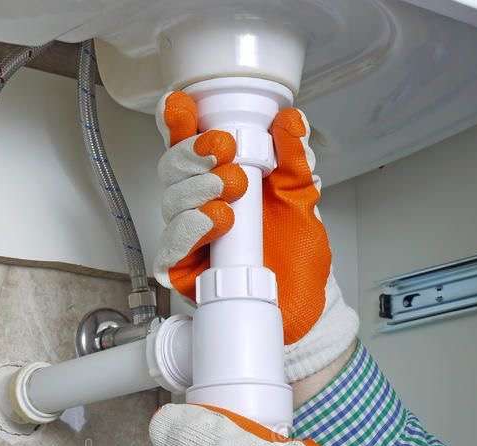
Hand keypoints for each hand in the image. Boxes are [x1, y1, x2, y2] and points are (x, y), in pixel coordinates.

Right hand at [153, 91, 358, 384]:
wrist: (306, 307)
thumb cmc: (297, 256)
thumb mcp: (302, 200)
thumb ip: (295, 160)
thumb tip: (291, 121)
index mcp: (221, 182)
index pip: (190, 148)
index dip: (181, 125)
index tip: (184, 108)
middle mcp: (199, 208)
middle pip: (172, 172)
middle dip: (194, 156)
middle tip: (226, 153)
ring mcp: (191, 241)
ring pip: (170, 205)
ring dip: (197, 191)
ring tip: (230, 192)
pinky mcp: (187, 274)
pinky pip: (171, 249)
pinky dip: (189, 231)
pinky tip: (213, 222)